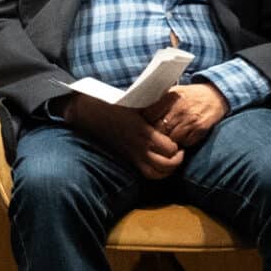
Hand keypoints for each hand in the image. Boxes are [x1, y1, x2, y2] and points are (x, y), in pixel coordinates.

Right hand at [63, 92, 184, 180]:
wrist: (91, 115)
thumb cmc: (114, 106)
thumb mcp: (137, 103)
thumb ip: (157, 104)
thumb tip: (176, 96)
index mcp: (143, 132)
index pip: (169, 147)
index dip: (177, 145)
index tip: (178, 139)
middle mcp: (140, 146)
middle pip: (166, 164)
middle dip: (177, 160)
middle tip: (179, 151)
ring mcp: (133, 155)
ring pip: (157, 173)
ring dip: (169, 169)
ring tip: (172, 159)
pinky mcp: (128, 159)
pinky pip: (147, 174)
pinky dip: (158, 173)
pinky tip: (160, 164)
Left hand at [148, 82, 227, 149]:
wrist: (215, 96)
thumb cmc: (190, 95)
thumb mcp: (173, 91)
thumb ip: (159, 100)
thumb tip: (138, 108)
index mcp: (171, 98)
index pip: (150, 115)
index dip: (145, 122)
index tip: (143, 125)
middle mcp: (180, 110)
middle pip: (159, 129)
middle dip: (155, 134)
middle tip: (152, 136)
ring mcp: (191, 121)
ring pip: (171, 139)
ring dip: (168, 141)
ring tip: (166, 138)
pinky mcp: (200, 130)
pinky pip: (185, 143)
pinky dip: (181, 143)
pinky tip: (180, 138)